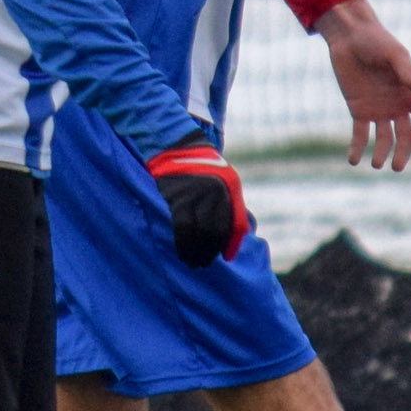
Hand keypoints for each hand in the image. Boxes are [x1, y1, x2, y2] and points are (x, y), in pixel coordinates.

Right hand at [145, 139, 249, 266]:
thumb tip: (230, 243)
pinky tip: (182, 252)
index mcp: (230, 188)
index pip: (233, 225)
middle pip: (215, 231)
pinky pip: (182, 227)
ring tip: (192, 262)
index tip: (223, 257)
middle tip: (203, 263)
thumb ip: (229, 208)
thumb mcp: (224, 182)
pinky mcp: (178, 197)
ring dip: (195, 251)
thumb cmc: (200, 168)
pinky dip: (183, 243)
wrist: (176, 146)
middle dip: (209, 251)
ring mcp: (197, 194)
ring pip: (199, 232)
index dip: (228, 244)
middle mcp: (216, 192)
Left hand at [314, 0, 410, 171]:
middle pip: (404, 135)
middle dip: (402, 152)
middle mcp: (397, 105)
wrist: (349, 36)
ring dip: (381, 152)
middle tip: (395, 166)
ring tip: (375, 164)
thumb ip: (407, 73)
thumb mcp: (393, 55)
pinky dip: (357, 147)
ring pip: (383, 138)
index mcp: (410, 94)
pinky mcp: (359, 110)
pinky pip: (360, 134)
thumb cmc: (376, 41)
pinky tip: (353, 160)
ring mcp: (378, 110)